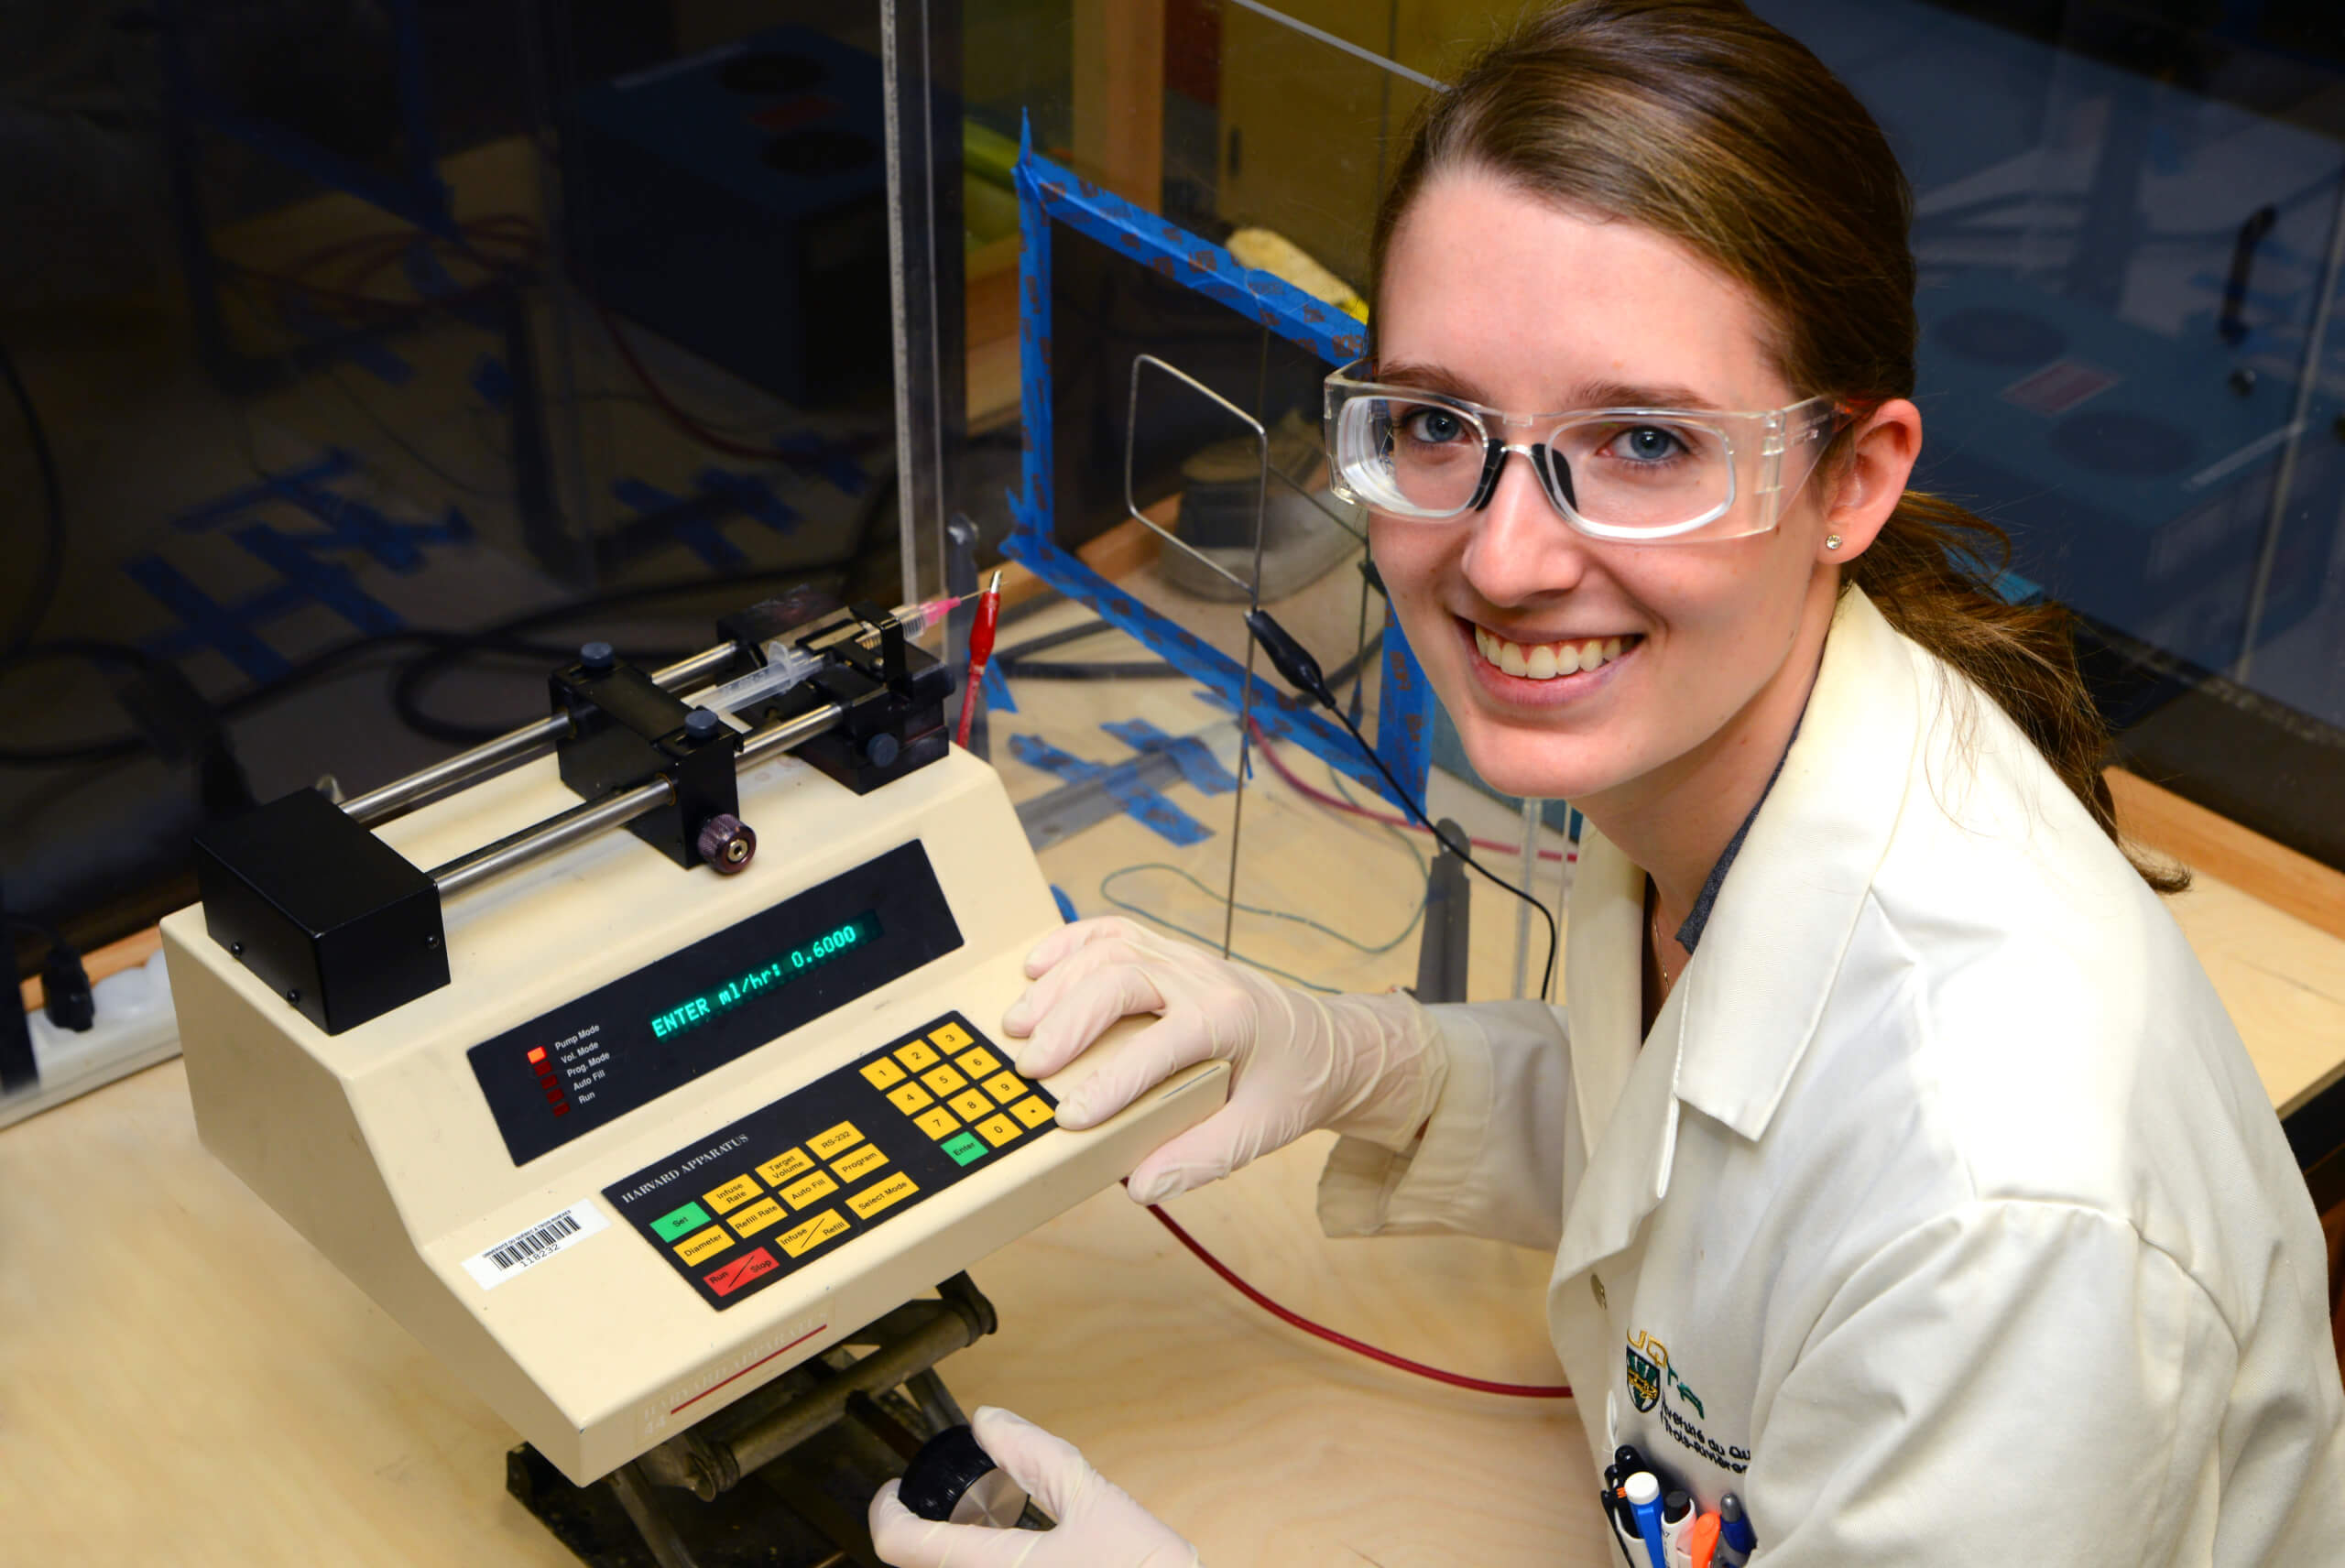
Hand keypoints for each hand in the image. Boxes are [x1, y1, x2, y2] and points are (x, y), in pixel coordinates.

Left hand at [868, 1406, 1198, 1567]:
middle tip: (956, 1505)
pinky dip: (988, 1562)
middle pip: (924, 1564)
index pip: (902, 1543)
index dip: (886, 1511)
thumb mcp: (1094, 1501)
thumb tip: (989, 1421)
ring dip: (959, 1551)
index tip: (892, 1491)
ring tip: (995, 1527)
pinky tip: (1031, 1553)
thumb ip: (1035, 1456)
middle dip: (930, 1529)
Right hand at [1000, 918, 1445, 1203]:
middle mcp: (1204, 978)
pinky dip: (1071, 942)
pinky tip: (1036, 966)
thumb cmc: (1293, 1085)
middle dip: (1069, 1022)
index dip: (1112, 1082)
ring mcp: (1185, 959)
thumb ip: (1202, 1159)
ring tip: (1016, 1024)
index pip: (1162, 1045)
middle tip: (1027, 1068)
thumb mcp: (1262, 1133)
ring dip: (1059, 983)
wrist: (1330, 1045)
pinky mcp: (1169, 954)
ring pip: (1112, 950)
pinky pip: (1116, 932)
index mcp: (1232, 1020)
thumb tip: (1140, 1184)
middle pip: (1124, 979)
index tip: (1069, 1118)